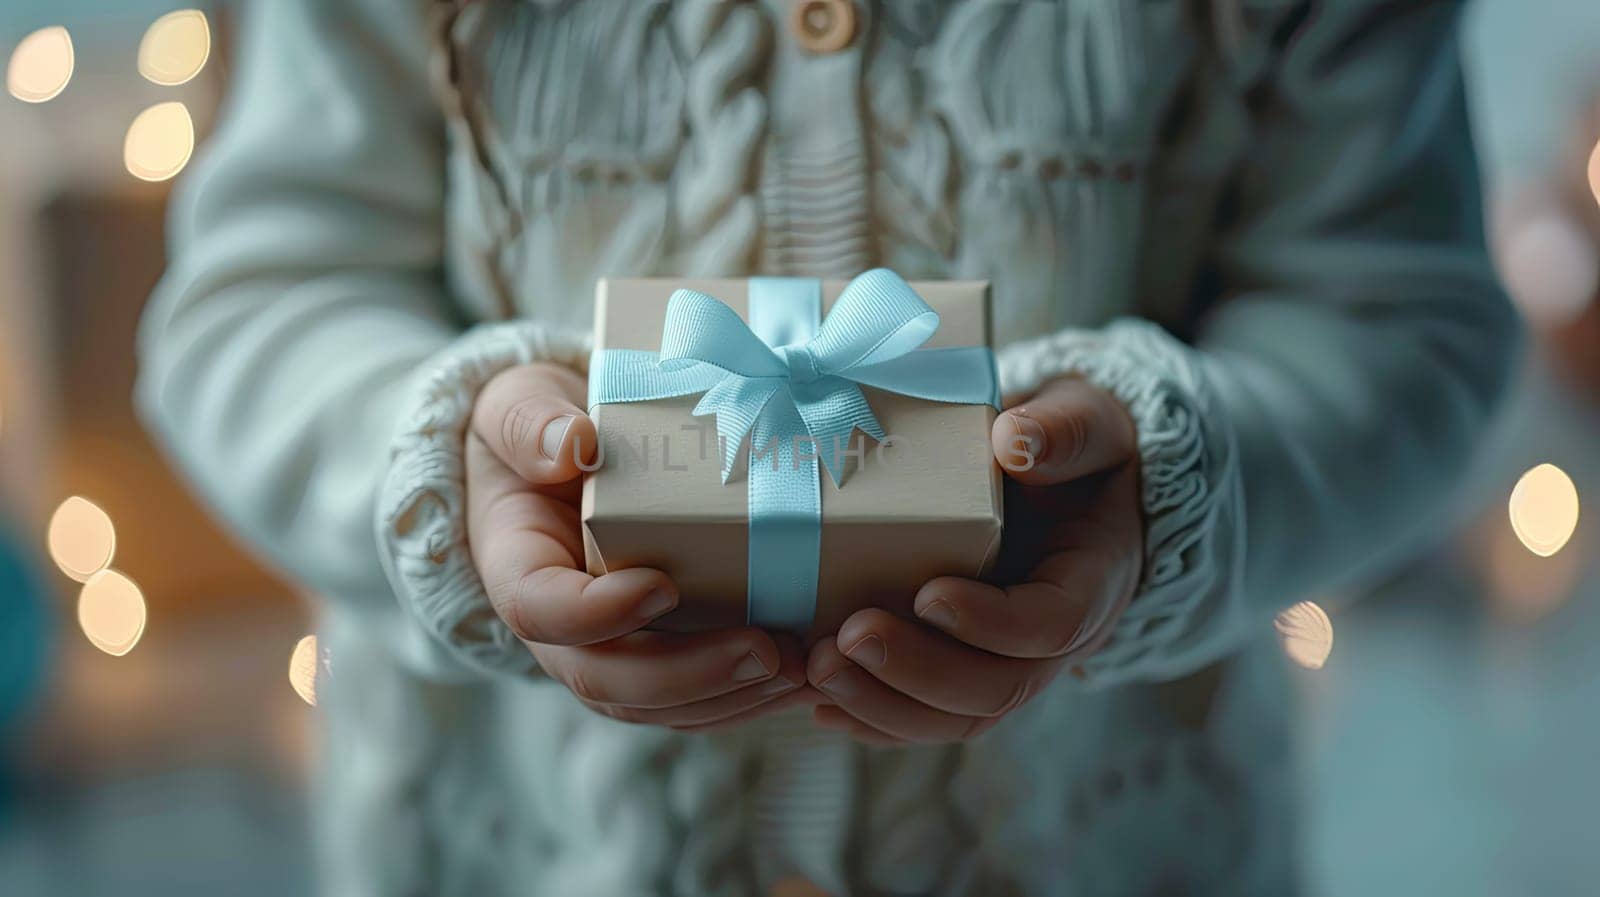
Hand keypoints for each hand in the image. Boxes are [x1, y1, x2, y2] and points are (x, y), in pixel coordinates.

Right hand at [467, 363, 816, 729]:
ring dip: (732, 697)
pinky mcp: (659, 656)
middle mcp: (559, 628)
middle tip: (765, 652)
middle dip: (689, 675)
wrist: (566, 451)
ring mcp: (611, 649)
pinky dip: (751, 698)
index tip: (662, 586)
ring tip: (801, 668)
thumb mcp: (518, 404)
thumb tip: (570, 444)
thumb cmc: (539, 424)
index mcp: (519, 566)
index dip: (596, 614)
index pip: (541, 611)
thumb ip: (529, 423)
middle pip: (607, 678)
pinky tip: (808, 678)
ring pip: (658, 705)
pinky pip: (696, 701)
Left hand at [807, 377, 1142, 743]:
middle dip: (919, 673)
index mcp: (1088, 581)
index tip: (929, 595)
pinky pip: (922, 716)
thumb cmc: (1067, 443)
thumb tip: (1016, 440)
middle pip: (996, 688)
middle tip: (848, 640)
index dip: (993, 623)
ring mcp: (1005, 664)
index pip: (1053, 623)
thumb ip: (1062, 430)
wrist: (1054, 474)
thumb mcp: (1082, 419)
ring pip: (954, 716)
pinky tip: (816, 703)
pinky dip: (870, 718)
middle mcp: (1052, 641)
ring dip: (883, 704)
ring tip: (817, 670)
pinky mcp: (962, 671)